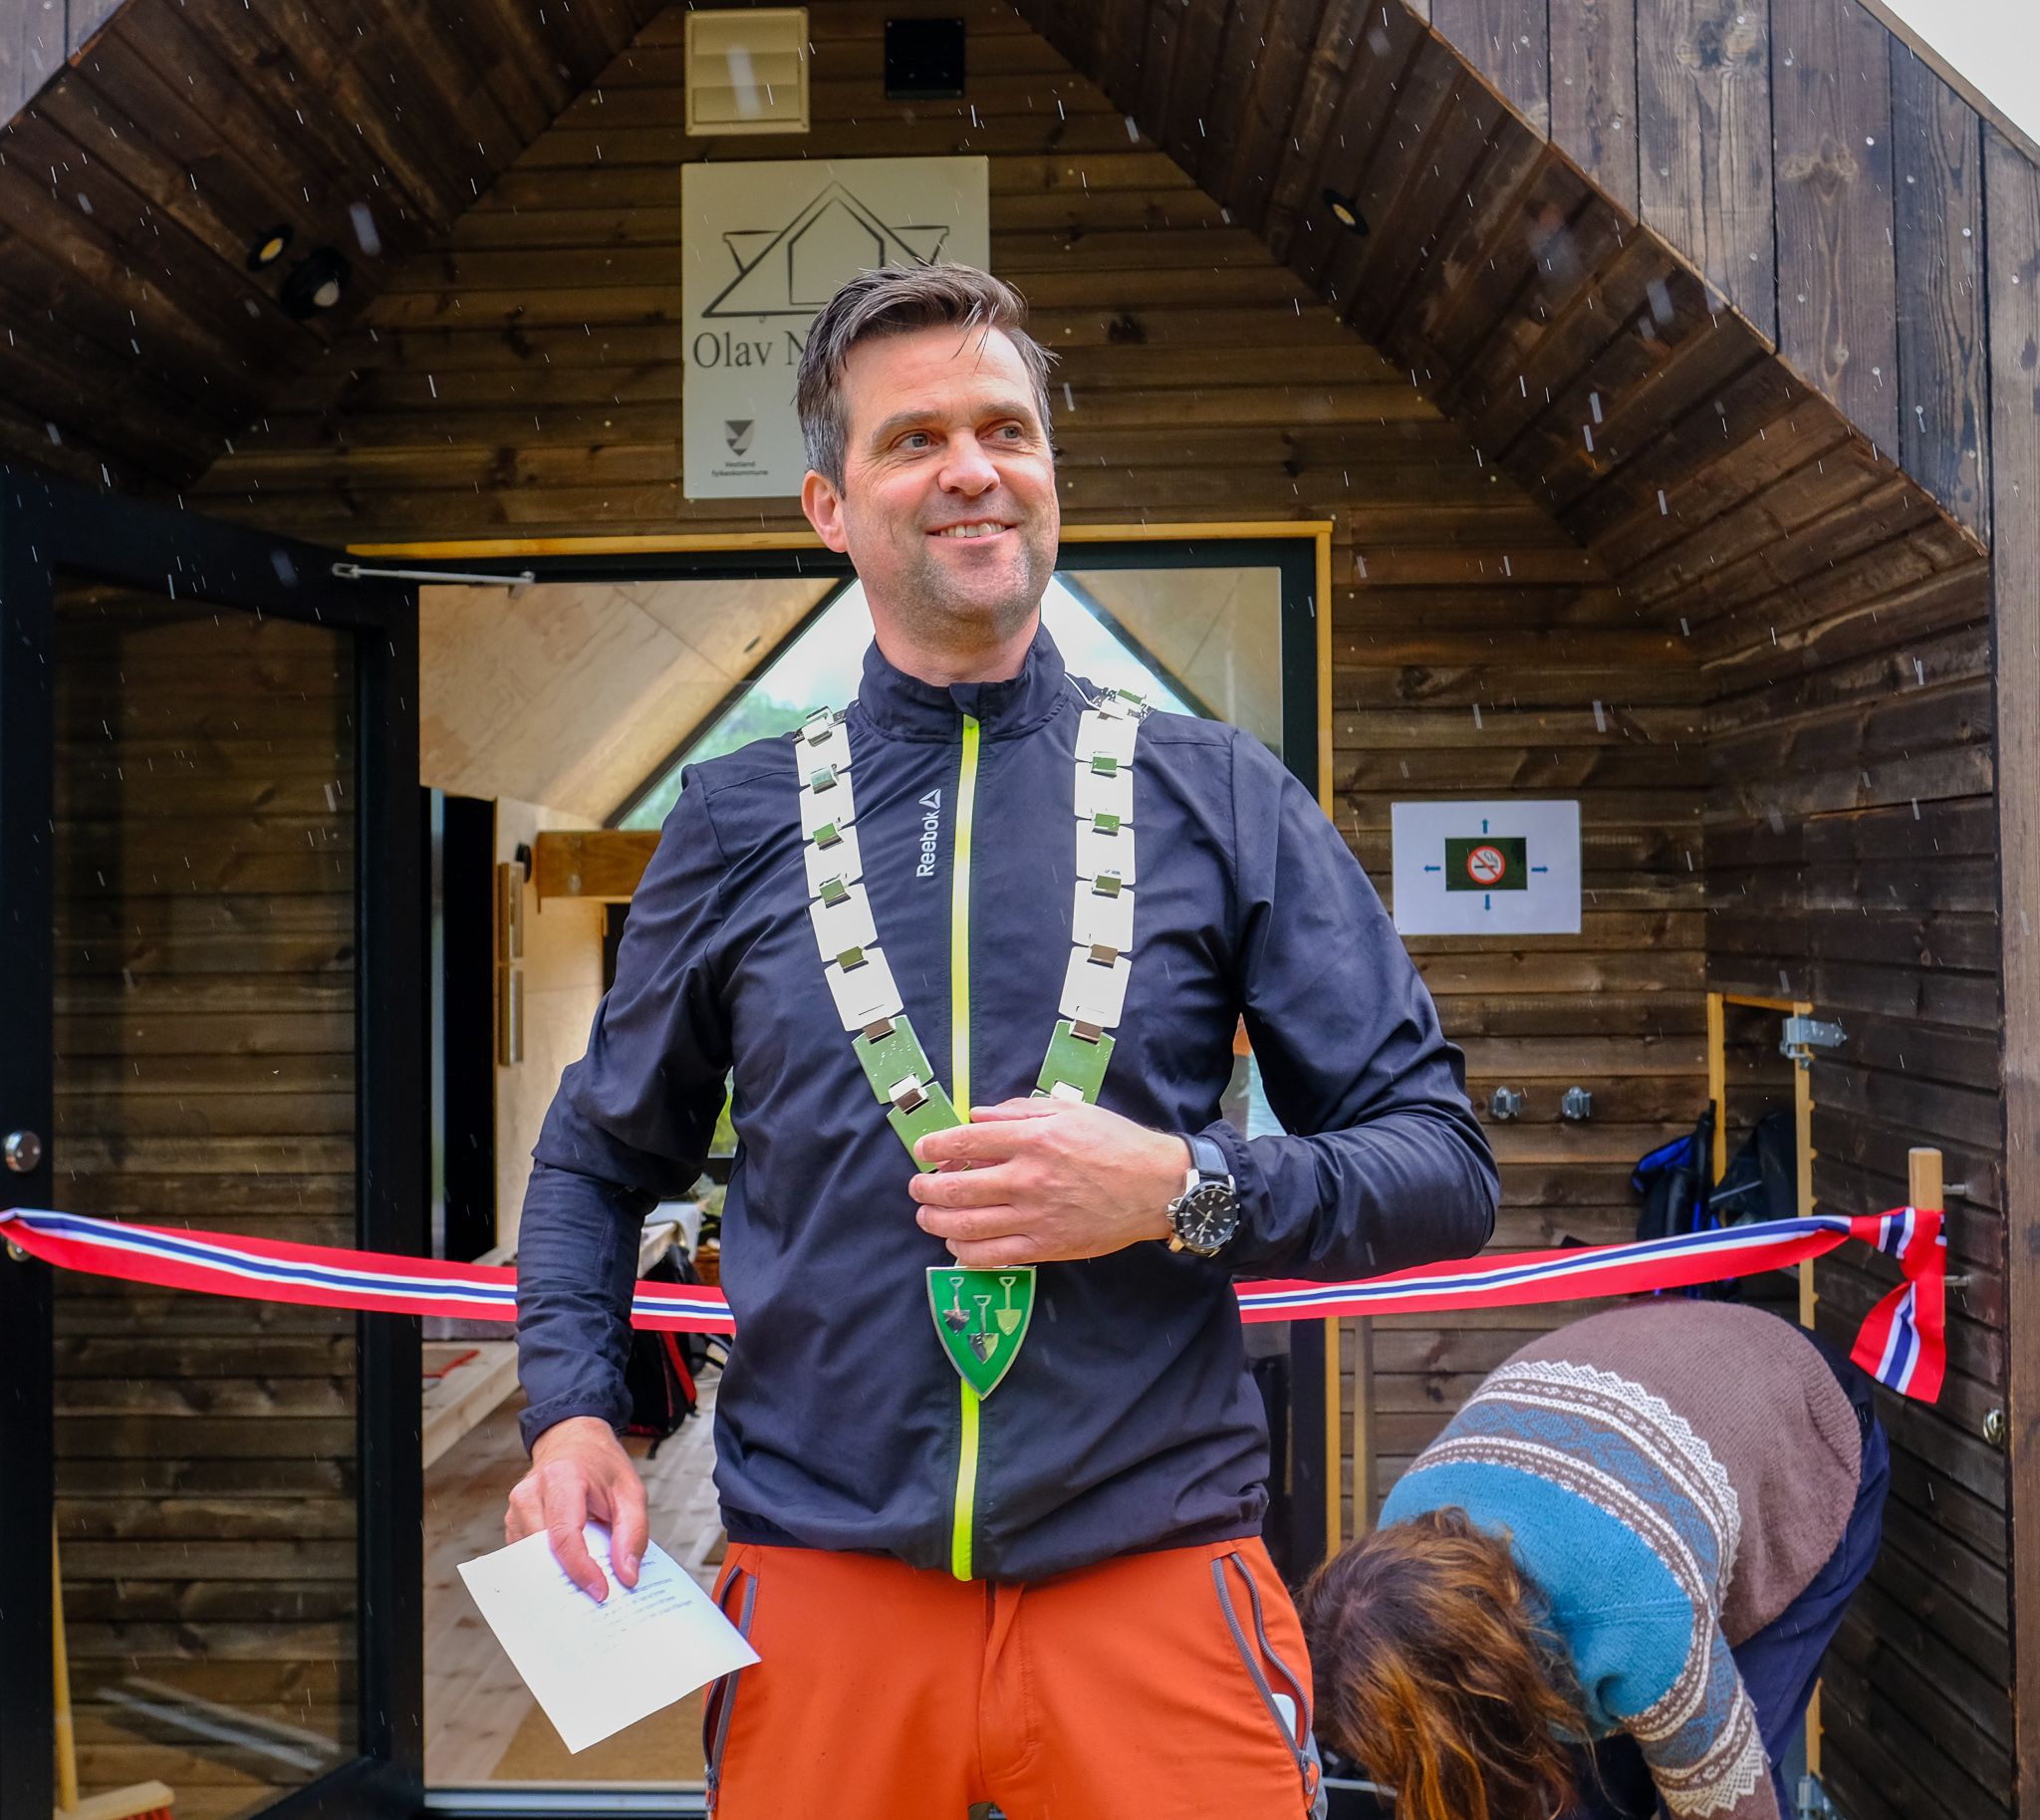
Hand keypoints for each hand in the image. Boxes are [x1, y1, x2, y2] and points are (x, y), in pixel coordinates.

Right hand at [505, 1415, 648, 1601]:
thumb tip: (626, 1576)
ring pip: (530, 1559)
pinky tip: (567, 1578)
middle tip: (593, 1603)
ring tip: (583, 1593)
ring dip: (555, 1577)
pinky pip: (525, 1557)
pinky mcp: (513, 1523)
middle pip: (542, 1552)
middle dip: (567, 1580)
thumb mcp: (631, 1491)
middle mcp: (530, 1493)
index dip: (582, 1570)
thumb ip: (633, 1532)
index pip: (564, 1535)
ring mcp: (516, 1508)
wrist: (573, 1442)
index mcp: (562, 1478)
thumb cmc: (602, 1466)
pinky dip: (546, 1569)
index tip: (601, 1592)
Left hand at [908, 1098, 1191, 1266]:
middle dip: (925, 1188)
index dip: (934, 1146)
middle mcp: (1028, 1179)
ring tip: (927, 1214)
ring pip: (966, 1226)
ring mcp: (1035, 1217)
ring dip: (936, 1220)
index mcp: (1034, 1139)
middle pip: (956, 1188)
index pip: (965, 1143)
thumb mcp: (1069, 1110)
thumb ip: (1018, 1112)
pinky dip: (963, 1251)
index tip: (923, 1149)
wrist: (1155, 1187)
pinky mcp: (1045, 1247)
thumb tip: (975, 1116)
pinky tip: (956, 1242)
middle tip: (918, 1186)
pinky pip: (991, 1255)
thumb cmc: (1115, 1143)